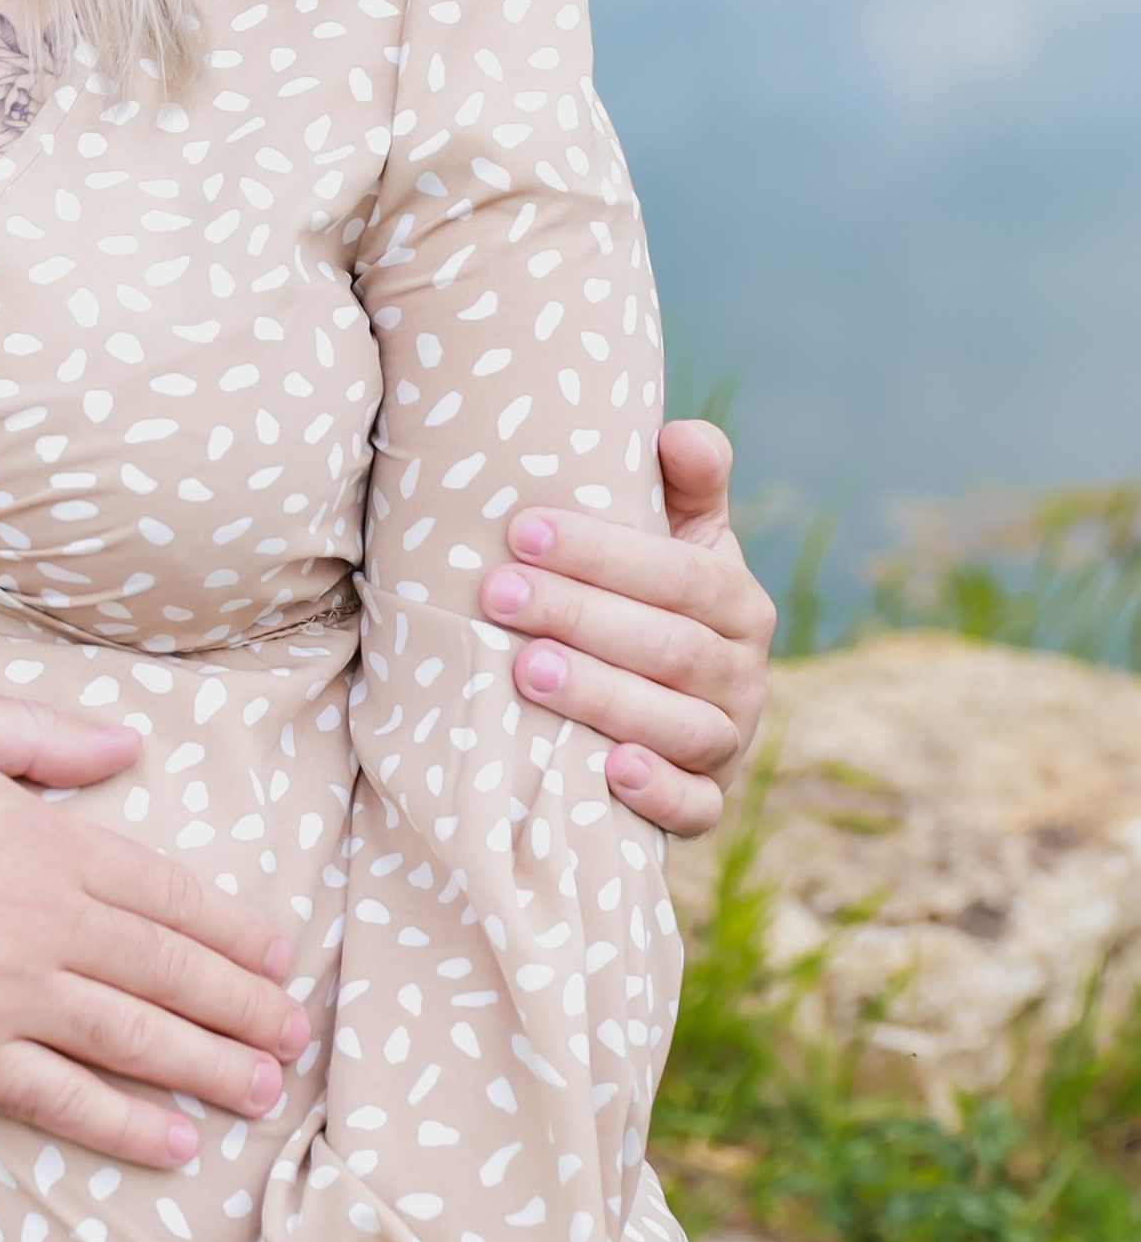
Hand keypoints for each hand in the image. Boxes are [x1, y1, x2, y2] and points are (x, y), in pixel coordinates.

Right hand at [0, 695, 307, 1171]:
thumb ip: (41, 735)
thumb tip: (129, 741)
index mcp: (45, 842)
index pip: (165, 892)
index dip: (230, 927)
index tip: (279, 953)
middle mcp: (43, 923)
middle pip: (168, 971)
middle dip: (242, 1004)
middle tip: (296, 1032)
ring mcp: (6, 997)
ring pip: (134, 1039)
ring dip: (208, 1066)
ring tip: (261, 1089)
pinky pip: (63, 1100)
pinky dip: (126, 1123)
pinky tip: (175, 1141)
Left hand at [478, 416, 774, 839]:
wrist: (664, 710)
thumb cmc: (648, 604)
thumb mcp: (678, 540)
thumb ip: (685, 483)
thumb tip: (679, 433)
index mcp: (738, 602)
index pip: (680, 573)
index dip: (605, 552)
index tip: (522, 530)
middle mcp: (744, 675)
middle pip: (670, 646)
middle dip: (580, 616)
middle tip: (496, 594)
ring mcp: (728, 744)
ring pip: (679, 725)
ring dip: (602, 697)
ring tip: (526, 670)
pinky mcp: (707, 805)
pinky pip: (695, 808)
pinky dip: (657, 792)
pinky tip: (610, 769)